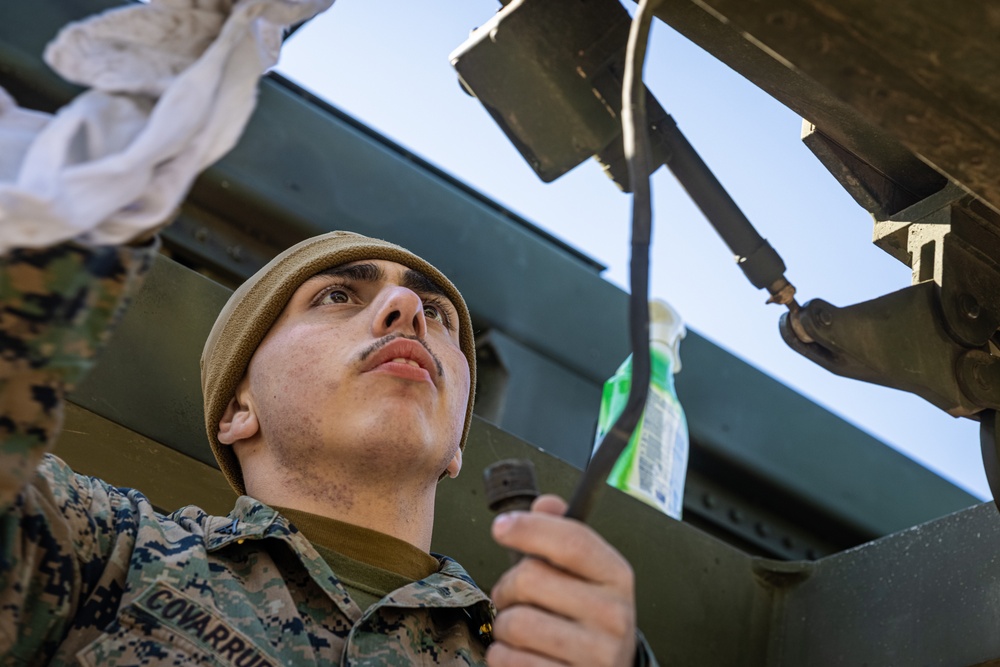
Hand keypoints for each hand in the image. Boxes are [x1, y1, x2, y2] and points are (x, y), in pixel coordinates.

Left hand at [487, 494, 636, 665]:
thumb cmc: (586, 615)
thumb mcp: (585, 573)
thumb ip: (563, 534)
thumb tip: (546, 505)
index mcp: (616, 576)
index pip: (572, 541)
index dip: (529, 529)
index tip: (500, 527)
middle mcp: (613, 614)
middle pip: (531, 578)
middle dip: (507, 585)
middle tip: (512, 596)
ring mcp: (596, 653)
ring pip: (515, 622)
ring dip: (504, 624)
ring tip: (520, 628)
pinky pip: (509, 659)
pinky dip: (503, 654)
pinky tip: (522, 652)